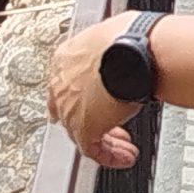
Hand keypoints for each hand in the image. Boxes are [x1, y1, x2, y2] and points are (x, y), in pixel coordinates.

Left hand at [47, 10, 144, 168]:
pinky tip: (125, 157)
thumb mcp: (115, 34)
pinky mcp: (83, 128)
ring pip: (83, 133)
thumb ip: (111, 49)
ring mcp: (69, 108)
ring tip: (126, 148)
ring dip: (109, 142)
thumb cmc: (129, 37)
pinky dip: (110, 156)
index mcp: (65, 58)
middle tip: (114, 131)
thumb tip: (127, 48)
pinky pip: (93, 149)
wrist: (132, 51)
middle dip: (97, 122)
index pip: (65, 85)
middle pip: (72, 111)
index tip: (94, 105)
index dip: (81, 98)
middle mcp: (61, 85)